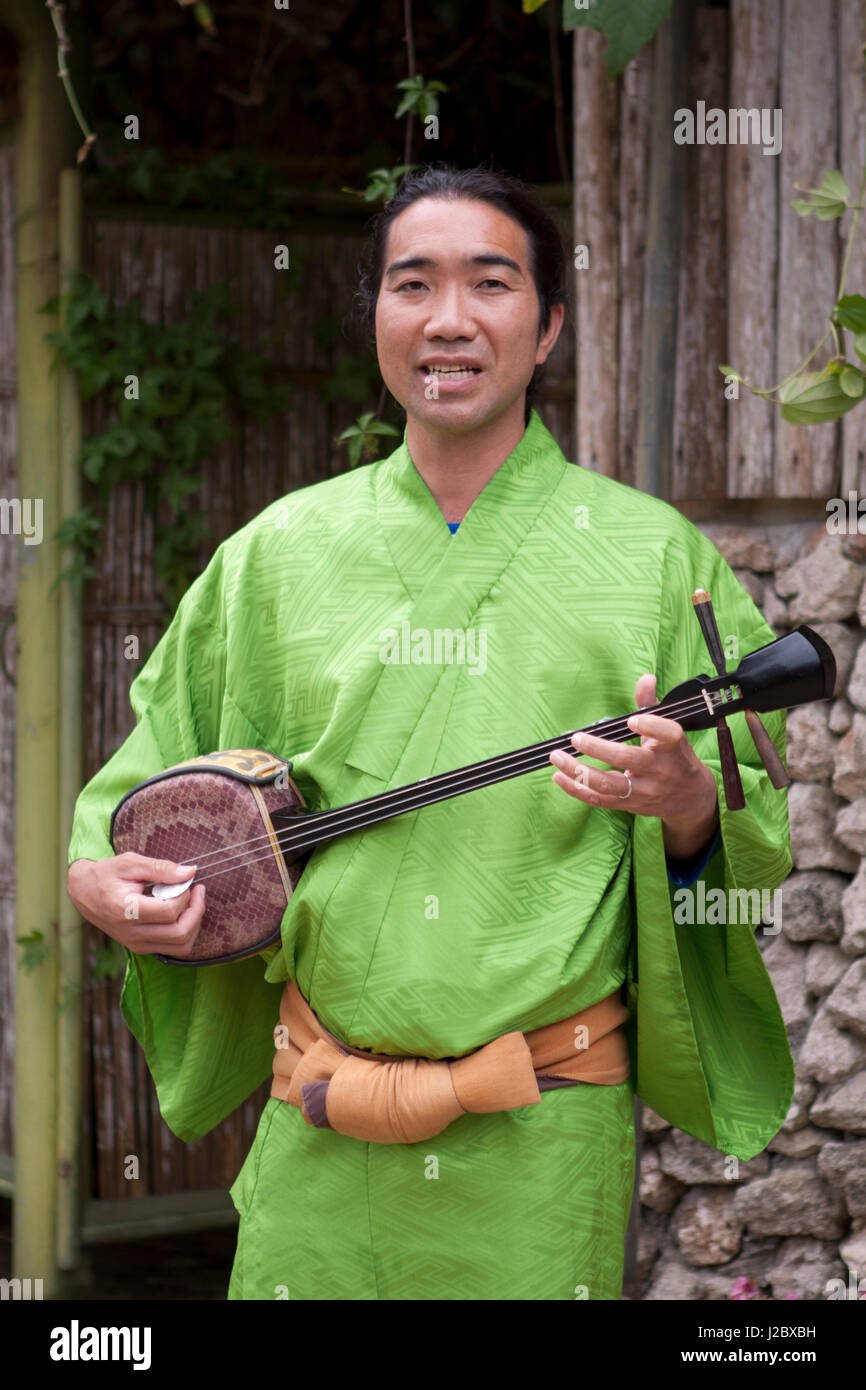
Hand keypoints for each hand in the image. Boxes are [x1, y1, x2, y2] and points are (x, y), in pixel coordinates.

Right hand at [66, 852, 205, 957]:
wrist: (84, 892)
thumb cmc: (106, 874)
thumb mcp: (130, 863)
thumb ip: (161, 868)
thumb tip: (190, 872)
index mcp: (126, 911)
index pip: (168, 912)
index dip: (185, 896)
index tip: (187, 881)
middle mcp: (131, 933)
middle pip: (179, 933)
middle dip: (197, 911)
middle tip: (197, 891)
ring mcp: (136, 943)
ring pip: (180, 946)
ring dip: (194, 924)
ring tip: (192, 903)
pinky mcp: (140, 947)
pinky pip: (173, 949)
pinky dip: (185, 933)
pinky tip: (182, 914)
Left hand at [549, 673, 719, 858]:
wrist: (691, 797)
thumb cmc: (675, 757)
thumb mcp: (669, 732)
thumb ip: (651, 704)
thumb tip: (646, 678)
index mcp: (672, 747)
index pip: (669, 735)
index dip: (651, 727)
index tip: (632, 721)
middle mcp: (659, 769)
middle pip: (628, 759)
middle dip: (599, 748)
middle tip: (576, 738)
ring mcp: (644, 790)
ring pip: (609, 784)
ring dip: (579, 771)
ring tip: (558, 757)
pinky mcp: (630, 804)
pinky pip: (600, 800)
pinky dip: (577, 790)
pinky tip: (559, 777)